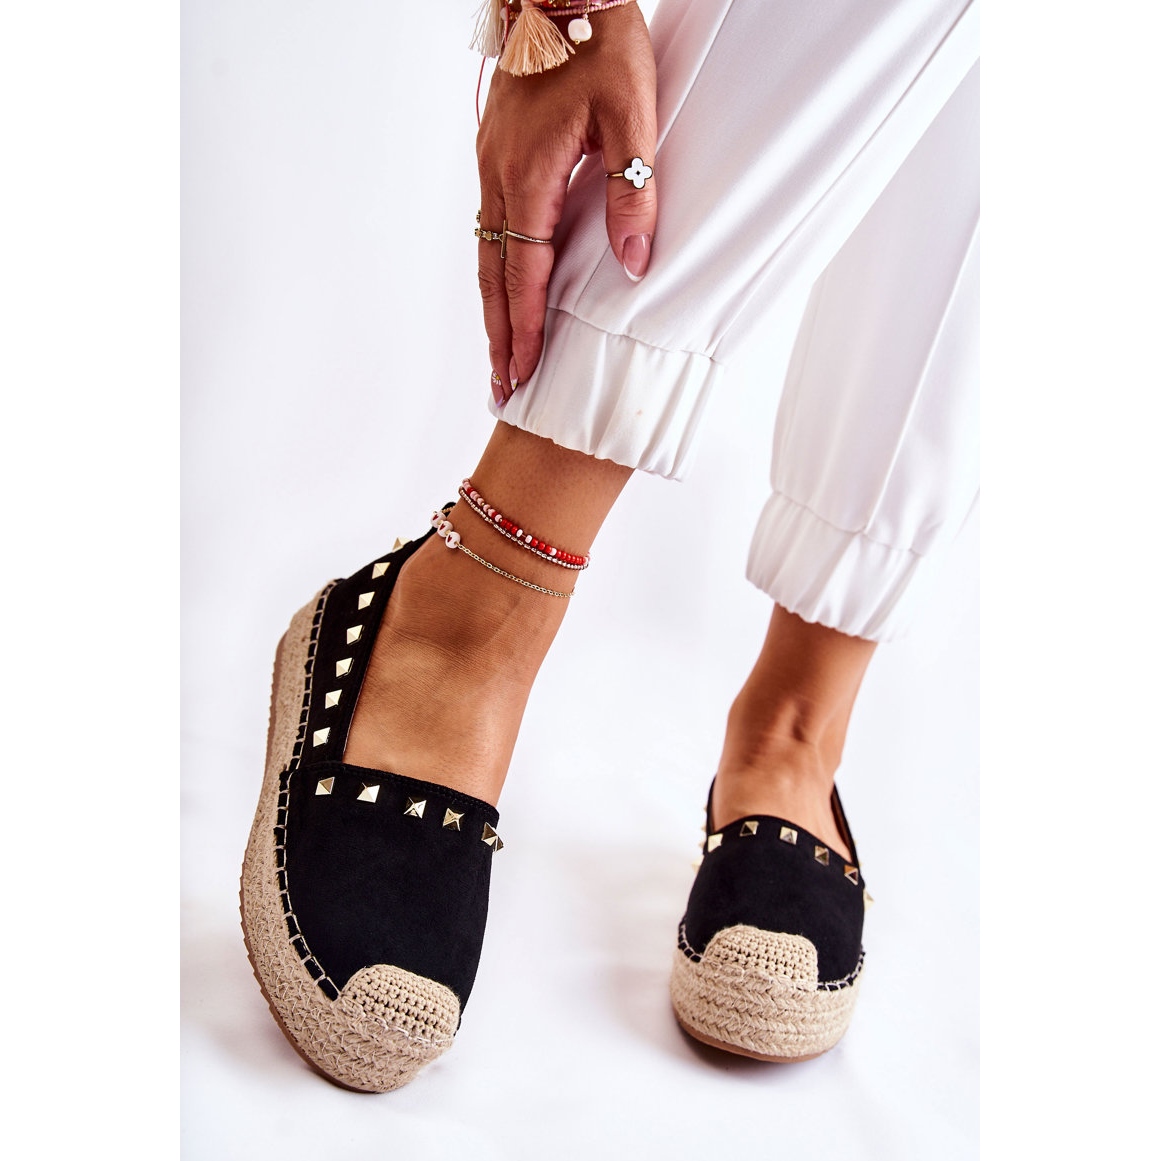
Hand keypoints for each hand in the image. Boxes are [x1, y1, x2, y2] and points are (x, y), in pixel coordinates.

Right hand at [476, 3, 657, 403]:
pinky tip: (504, 288)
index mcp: (529, 177)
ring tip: (499, 352)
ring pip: (486, 254)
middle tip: (500, 386)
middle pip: (493, 276)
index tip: (522, 373)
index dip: (525, 329)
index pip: (524, 274)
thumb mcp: (631, 115)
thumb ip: (632, 193)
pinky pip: (490, 227)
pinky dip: (494, 270)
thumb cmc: (597, 44)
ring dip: (492, 308)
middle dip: (498, 335)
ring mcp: (491, 165)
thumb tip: (635, 265)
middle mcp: (499, 178)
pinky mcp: (496, 154)